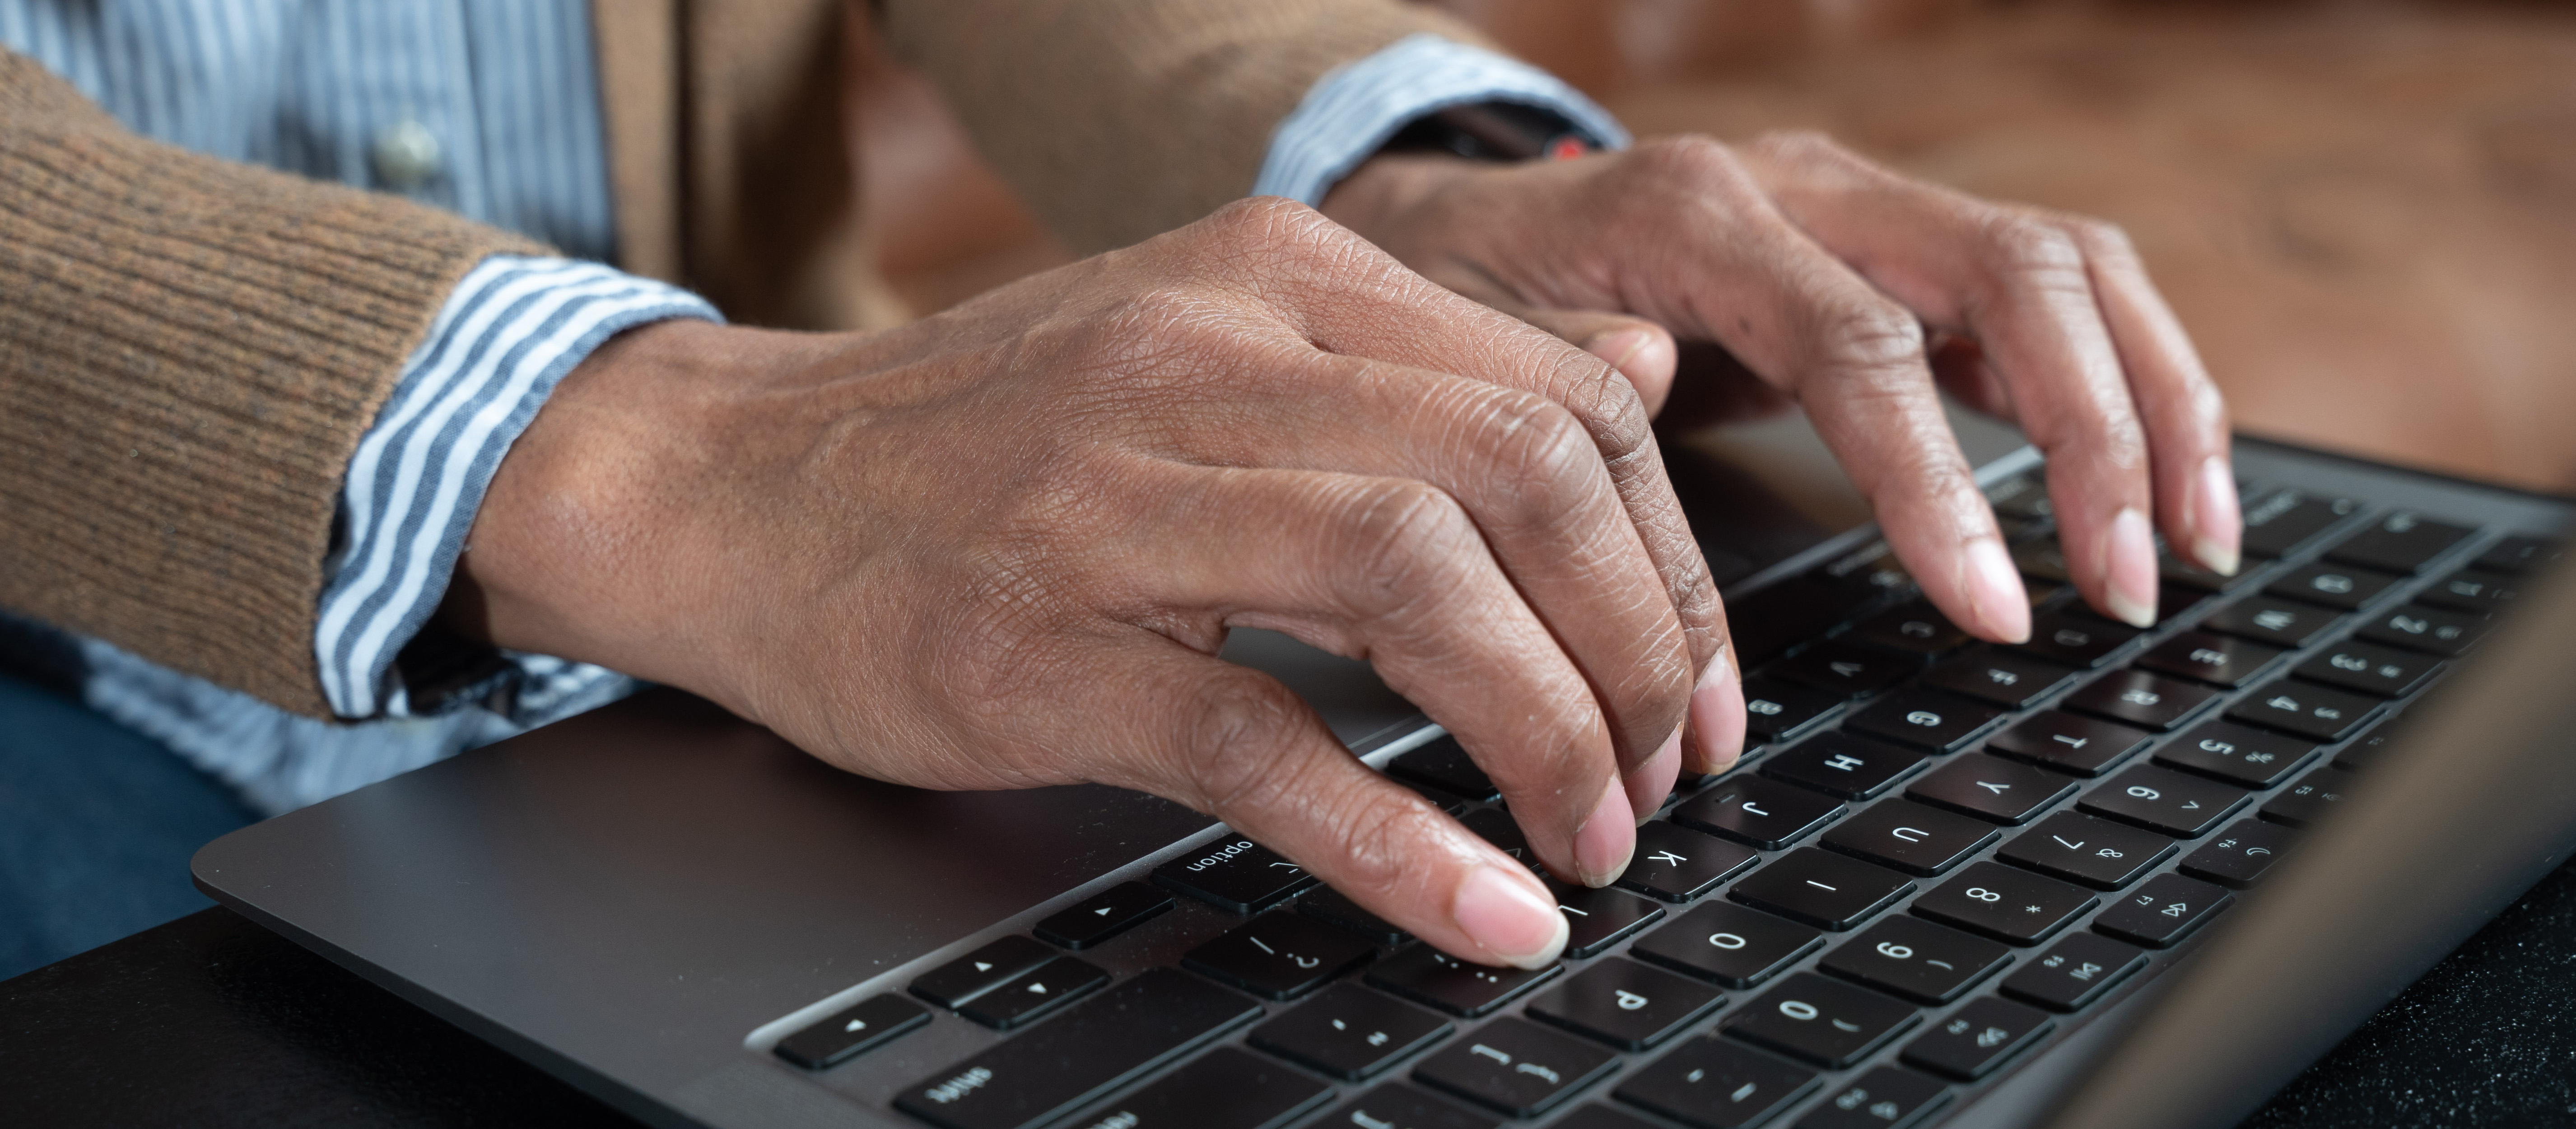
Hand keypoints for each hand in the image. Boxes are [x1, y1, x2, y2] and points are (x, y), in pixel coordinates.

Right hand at [449, 200, 1752, 967]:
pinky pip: (1264, 742)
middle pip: (1518, 480)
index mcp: (1276, 278)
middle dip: (1638, 648)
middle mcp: (1208, 359)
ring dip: (1545, 732)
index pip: (1559, 399)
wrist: (736, 481)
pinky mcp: (1038, 649)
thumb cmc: (991, 435)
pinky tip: (1482, 905)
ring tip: (1589, 836)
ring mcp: (1113, 502)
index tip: (1698, 676)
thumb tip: (1645, 384)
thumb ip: (1429, 364)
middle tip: (1661, 772)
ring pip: (1417, 586)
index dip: (1670, 557)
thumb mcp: (1217, 342)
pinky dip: (1400, 838)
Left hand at [1324, 134, 2240, 643]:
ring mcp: (1868, 209)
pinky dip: (2124, 386)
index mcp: (1696, 213)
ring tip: (2193, 541)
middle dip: (2096, 431)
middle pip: (2011, 272)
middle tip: (2128, 582)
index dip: (1937, 478)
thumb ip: (1563, 365)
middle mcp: (1805, 189)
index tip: (1990, 604)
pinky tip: (2160, 485)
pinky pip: (2052, 297)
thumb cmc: (1470, 295)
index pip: (1860, 342)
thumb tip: (1649, 379)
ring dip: (2151, 401)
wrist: (1467, 224)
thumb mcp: (1474, 337)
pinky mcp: (1904, 252)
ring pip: (2065, 269)